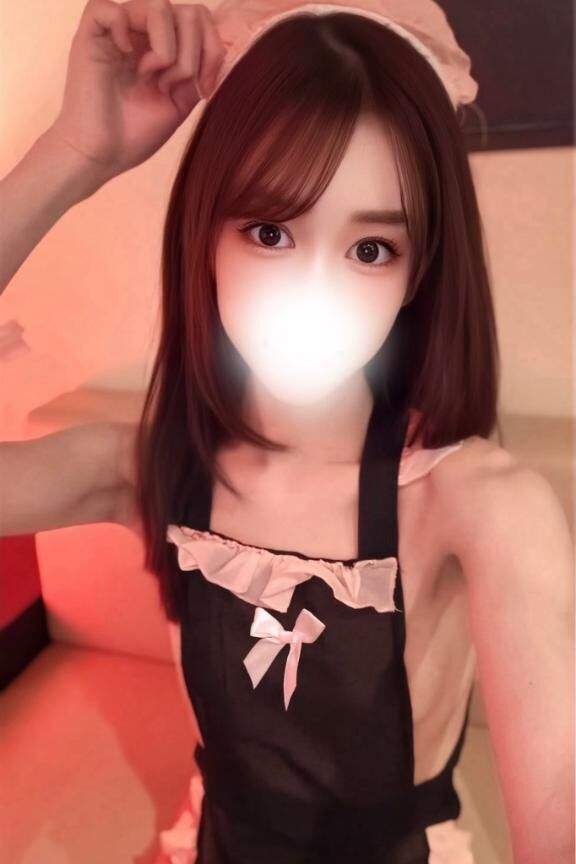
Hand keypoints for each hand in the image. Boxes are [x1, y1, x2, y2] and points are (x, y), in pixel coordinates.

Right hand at [47, 0, 225, 188]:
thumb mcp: (179, 103)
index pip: (200, 19)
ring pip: (159, 4)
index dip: (212, 49)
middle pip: (189, 11)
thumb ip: (198, 73)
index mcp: (163, 46)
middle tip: (171, 84)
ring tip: (150, 75)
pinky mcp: (90, 35)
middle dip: (192, 54)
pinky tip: (124, 55)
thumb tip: (220, 51)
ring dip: (167, 48)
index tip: (203, 88)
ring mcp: (117, 31)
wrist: (99, 157)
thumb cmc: (132, 135)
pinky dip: (123, 28)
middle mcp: (142, 32)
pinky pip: (108, 7)